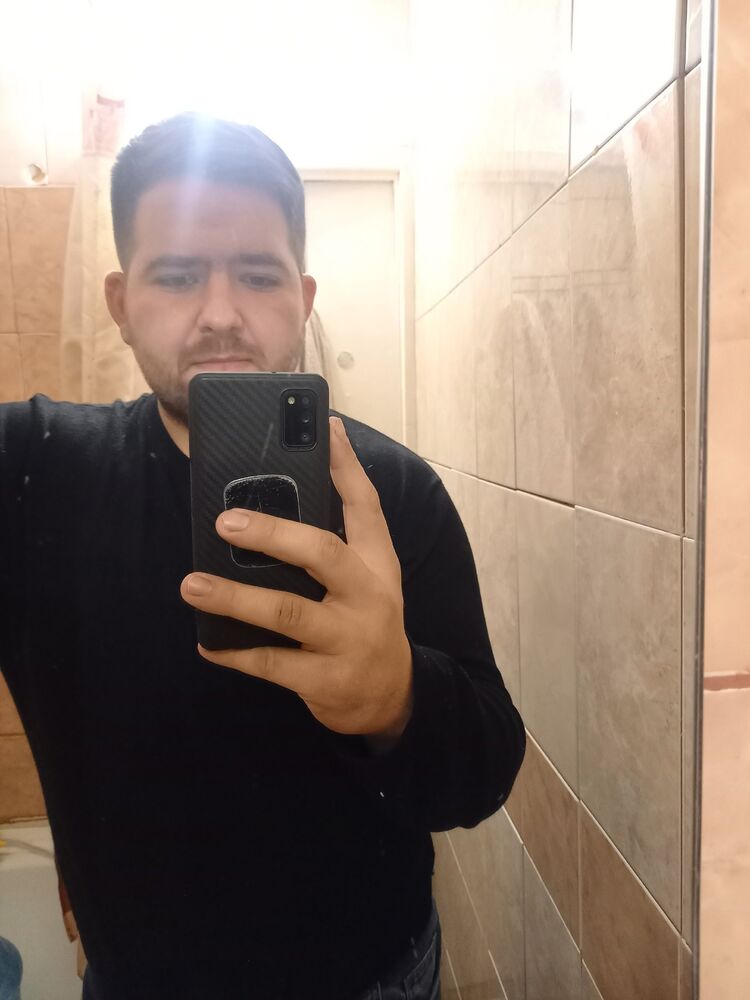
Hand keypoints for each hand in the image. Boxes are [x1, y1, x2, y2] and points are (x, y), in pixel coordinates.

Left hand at [180, 417, 413, 745]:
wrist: (391, 695)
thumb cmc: (366, 622)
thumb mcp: (368, 577)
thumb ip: (339, 537)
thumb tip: (296, 485)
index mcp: (377, 564)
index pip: (366, 505)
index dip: (347, 465)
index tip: (325, 427)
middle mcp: (367, 596)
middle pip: (323, 553)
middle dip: (274, 534)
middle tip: (226, 521)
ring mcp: (347, 639)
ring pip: (288, 612)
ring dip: (236, 598)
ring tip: (193, 585)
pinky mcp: (325, 679)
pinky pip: (272, 664)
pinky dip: (234, 652)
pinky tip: (207, 642)